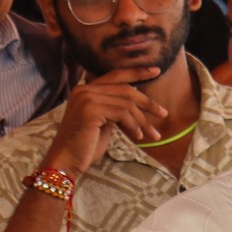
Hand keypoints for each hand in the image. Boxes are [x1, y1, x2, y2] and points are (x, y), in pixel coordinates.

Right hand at [42, 67, 165, 176]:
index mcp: (85, 90)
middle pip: (126, 89)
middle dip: (148, 103)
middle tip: (164, 114)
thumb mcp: (104, 122)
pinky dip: (134, 126)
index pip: (116, 75)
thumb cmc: (86, 145)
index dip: (137, 72)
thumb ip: (115, 108)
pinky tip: (137, 137)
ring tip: (153, 135)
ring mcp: (86, 98)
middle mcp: (84, 90)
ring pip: (127, 103)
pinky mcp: (90, 110)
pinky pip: (123, 113)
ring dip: (143, 121)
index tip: (156, 70)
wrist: (66, 161)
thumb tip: (138, 101)